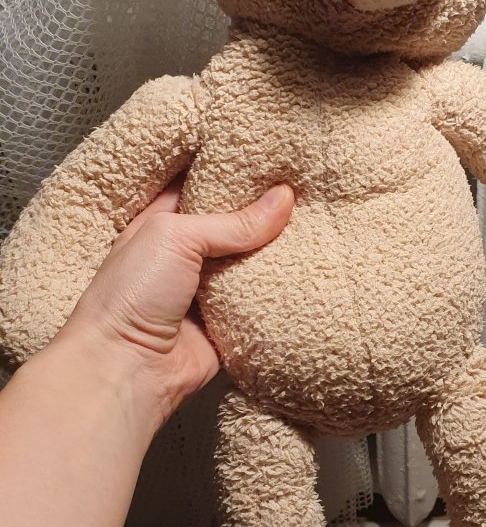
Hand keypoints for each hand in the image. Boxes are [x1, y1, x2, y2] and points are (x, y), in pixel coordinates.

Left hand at [56, 181, 293, 426]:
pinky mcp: (230, 322)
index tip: (269, 157)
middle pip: (234, 225)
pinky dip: (283, 290)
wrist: (128, 369)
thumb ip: (231, 221)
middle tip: (302, 186)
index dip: (231, 172)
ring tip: (316, 222)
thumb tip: (282, 199)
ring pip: (253, 262)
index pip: (201, 187)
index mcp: (162, 224)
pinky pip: (263, 300)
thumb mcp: (174, 236)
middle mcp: (185, 255)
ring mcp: (208, 290)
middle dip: (264, 211)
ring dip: (279, 250)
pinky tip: (311, 269)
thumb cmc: (130, 296)